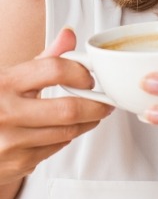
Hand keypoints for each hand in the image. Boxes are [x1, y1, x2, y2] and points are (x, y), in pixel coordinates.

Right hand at [0, 28, 112, 184]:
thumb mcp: (11, 76)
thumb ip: (44, 58)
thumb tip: (70, 34)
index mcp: (5, 82)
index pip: (54, 69)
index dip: (80, 72)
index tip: (90, 77)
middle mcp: (5, 112)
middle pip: (68, 109)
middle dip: (96, 105)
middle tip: (106, 101)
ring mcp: (10, 142)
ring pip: (66, 132)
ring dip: (87, 123)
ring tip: (94, 113)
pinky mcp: (15, 164)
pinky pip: (55, 149)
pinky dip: (67, 137)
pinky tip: (66, 129)